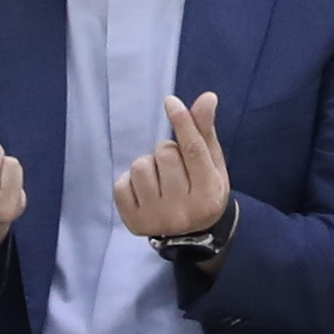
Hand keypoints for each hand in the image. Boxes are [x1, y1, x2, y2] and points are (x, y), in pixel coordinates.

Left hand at [110, 88, 233, 242]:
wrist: (190, 236)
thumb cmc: (202, 190)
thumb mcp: (212, 164)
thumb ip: (205, 131)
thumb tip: (207, 97)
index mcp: (208, 192)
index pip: (193, 150)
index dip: (183, 122)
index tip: (170, 101)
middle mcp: (183, 208)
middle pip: (165, 154)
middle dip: (167, 151)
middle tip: (174, 166)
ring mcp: (157, 217)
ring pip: (141, 166)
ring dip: (148, 165)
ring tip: (159, 179)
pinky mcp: (134, 222)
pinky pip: (121, 184)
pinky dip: (130, 182)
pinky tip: (144, 192)